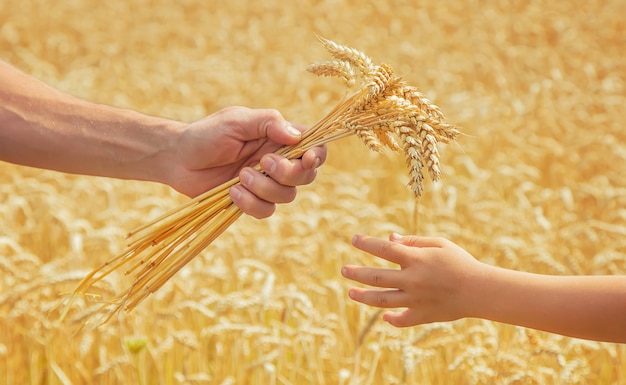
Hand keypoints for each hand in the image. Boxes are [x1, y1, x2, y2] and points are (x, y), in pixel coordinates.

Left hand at [165, 106, 326, 217]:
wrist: (178, 158)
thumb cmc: (207, 134)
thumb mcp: (237, 120)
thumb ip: (268, 123)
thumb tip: (297, 136)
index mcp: (279, 138)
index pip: (313, 147)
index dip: (317, 156)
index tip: (306, 158)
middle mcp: (278, 161)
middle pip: (306, 176)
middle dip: (288, 173)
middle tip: (263, 162)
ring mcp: (265, 184)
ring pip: (287, 196)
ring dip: (265, 188)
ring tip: (240, 176)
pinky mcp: (251, 201)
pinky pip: (266, 211)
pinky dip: (251, 203)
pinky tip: (232, 192)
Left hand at [341, 233, 485, 326]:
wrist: (481, 290)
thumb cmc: (460, 263)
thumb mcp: (439, 244)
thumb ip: (413, 241)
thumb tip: (390, 238)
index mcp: (416, 259)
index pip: (384, 249)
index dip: (366, 243)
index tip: (354, 239)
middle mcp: (412, 280)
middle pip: (376, 276)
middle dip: (356, 273)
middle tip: (344, 270)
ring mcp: (415, 300)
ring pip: (381, 300)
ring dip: (363, 296)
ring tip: (350, 292)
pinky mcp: (422, 315)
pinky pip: (401, 320)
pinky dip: (391, 319)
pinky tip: (384, 316)